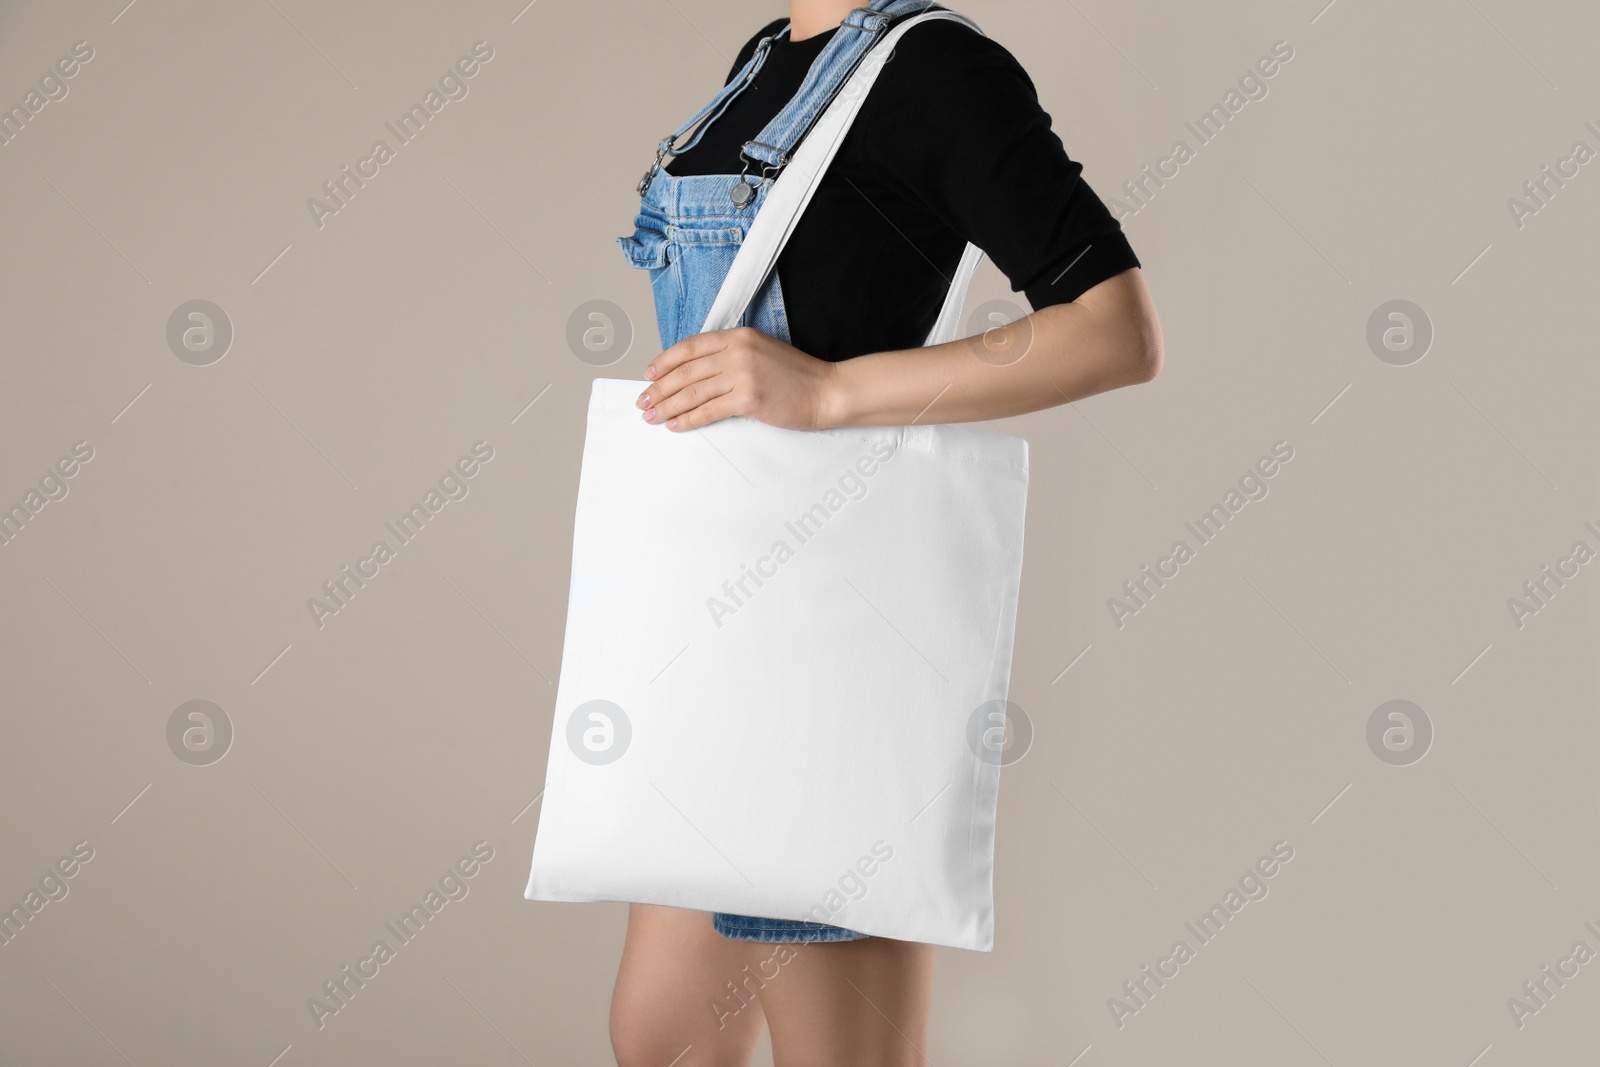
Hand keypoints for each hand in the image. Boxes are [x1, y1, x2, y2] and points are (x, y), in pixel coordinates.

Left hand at [636, 326, 836, 431]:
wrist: (826, 391)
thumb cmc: (796, 376)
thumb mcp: (761, 352)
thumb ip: (731, 356)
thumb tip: (698, 373)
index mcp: (738, 336)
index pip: (691, 347)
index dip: (665, 361)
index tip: (649, 374)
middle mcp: (737, 351)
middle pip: (686, 371)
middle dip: (659, 388)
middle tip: (643, 401)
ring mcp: (743, 374)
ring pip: (693, 392)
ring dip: (667, 406)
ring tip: (652, 416)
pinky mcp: (748, 398)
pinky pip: (709, 410)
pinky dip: (688, 419)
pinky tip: (676, 425)